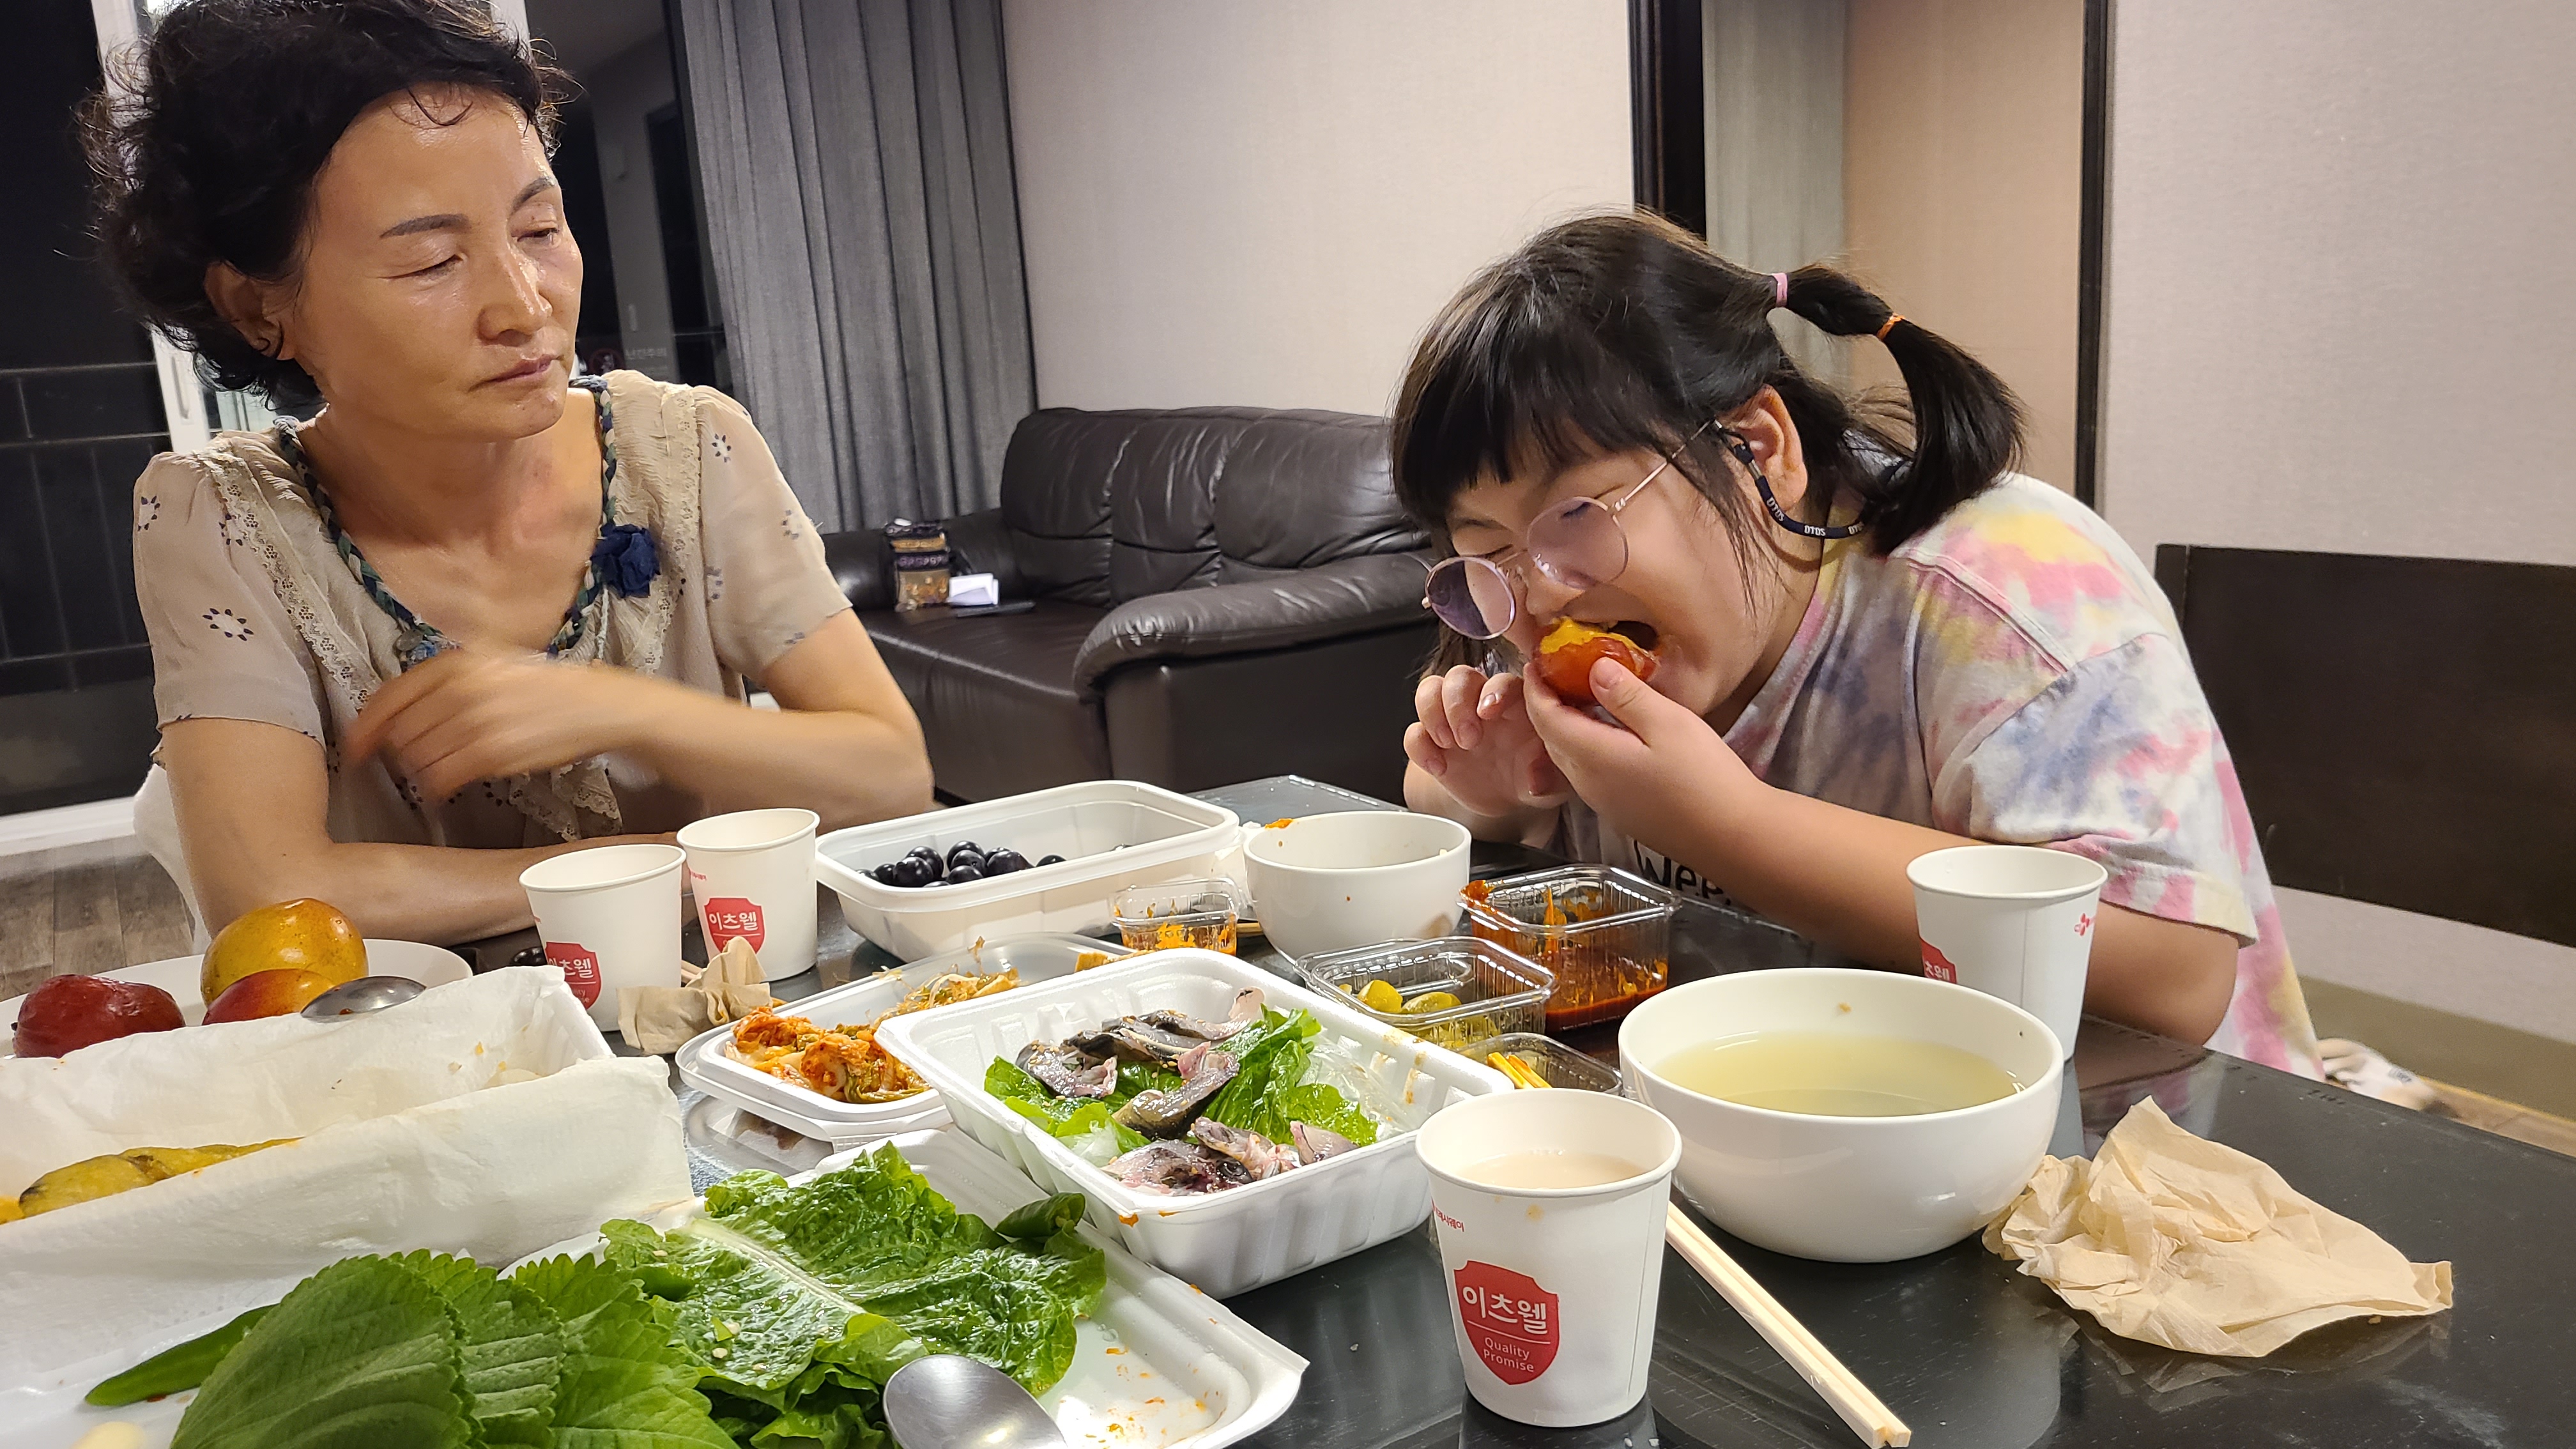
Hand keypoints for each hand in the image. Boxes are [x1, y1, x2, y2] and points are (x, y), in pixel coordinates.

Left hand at [343, 647, 645, 801]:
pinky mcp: (493, 752)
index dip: (365, 726)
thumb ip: (448, 678)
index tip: (354, 747)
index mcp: (458, 661)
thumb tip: (397, 714)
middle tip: (406, 763)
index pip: (391, 697)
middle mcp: (462, 687)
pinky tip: (444, 788)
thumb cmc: (546, 689)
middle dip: (397, 752)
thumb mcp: (494, 664)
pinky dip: (436, 787)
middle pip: (401, 732)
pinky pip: (442, 777)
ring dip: (418, 771)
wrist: (599, 707)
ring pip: (417, 757)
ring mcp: (477, 720)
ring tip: (434, 772)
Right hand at [1403, 666, 1570, 818]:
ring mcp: (1453, 719)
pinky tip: (1438, 767)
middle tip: (1468, 739)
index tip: (1489, 712)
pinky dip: (1419, 747)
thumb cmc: (1537, 778)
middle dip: (1457, 703)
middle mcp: (1481, 703)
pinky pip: (1414, 732)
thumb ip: (1550, 777)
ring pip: (1430, 690)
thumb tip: (1535, 779)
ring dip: (1432, 712)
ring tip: (1446, 743)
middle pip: (1460, 677)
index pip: (1501, 681)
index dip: (1493, 691)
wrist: (1509, 801)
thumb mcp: (1555, 782)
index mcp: (1517, 704)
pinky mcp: (1432, 742)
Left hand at [1522, 656, 1760, 861]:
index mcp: (1592, 757)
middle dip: (1546, 705)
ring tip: (1578, 696)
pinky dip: (1583, 745)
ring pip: (1567, 757)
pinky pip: (1586, 772)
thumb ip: (1627, 695)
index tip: (1535, 662)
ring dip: (1565, 726)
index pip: (1545, 717)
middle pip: (1551, 738)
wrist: (1733, 837)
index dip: (1536, 688)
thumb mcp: (1668, 723)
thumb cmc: (1705, 776)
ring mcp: (1603, 802)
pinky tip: (1606, 732)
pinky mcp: (1621, 811)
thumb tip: (1594, 667)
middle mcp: (1587, 783)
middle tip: (1555, 673)